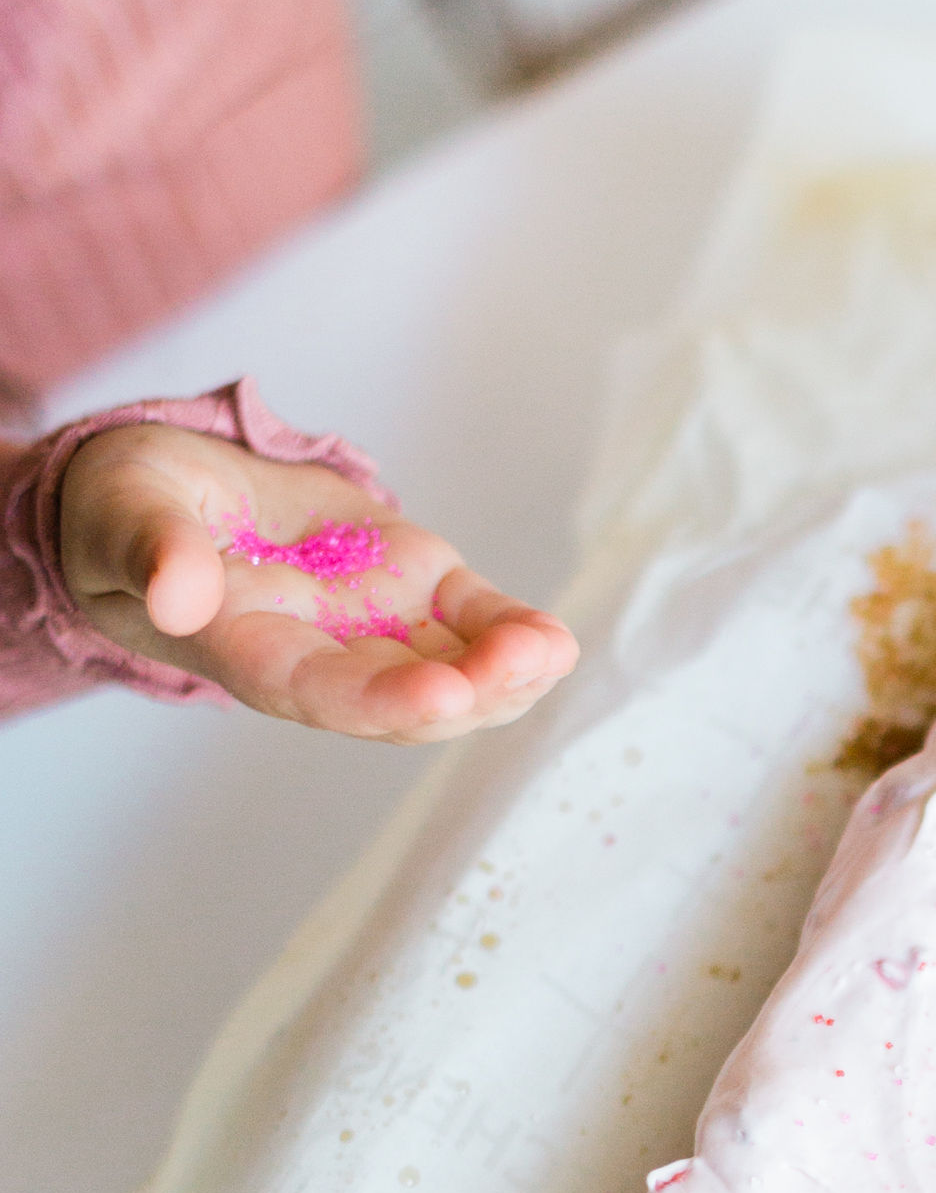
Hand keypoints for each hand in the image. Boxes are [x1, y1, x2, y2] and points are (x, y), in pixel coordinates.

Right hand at [59, 423, 577, 742]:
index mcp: (248, 649)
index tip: (441, 697)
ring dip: (505, 674)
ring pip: (452, 672)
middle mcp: (322, 654)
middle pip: (401, 699)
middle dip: (466, 692)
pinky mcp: (416, 587)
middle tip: (519, 665)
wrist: (173, 490)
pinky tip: (553, 643)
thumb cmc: (133, 511)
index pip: (317, 690)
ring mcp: (377, 624)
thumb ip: (152, 551)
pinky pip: (475, 623)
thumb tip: (175, 594)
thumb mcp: (124, 514)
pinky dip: (516, 634)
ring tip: (546, 651)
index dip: (381, 702)